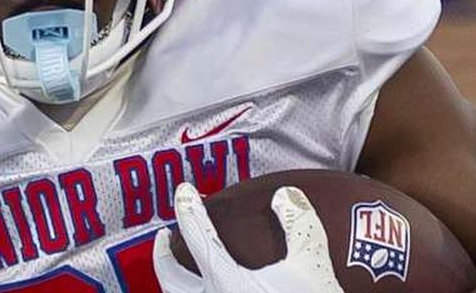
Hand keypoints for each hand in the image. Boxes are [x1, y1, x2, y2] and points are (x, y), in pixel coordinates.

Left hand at [153, 182, 344, 292]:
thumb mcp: (313, 264)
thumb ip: (299, 224)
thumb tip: (286, 196)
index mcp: (225, 282)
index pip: (197, 236)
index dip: (188, 209)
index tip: (184, 192)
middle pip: (170, 278)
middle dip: (162, 255)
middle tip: (164, 236)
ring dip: (173, 281)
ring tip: (177, 269)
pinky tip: (210, 291)